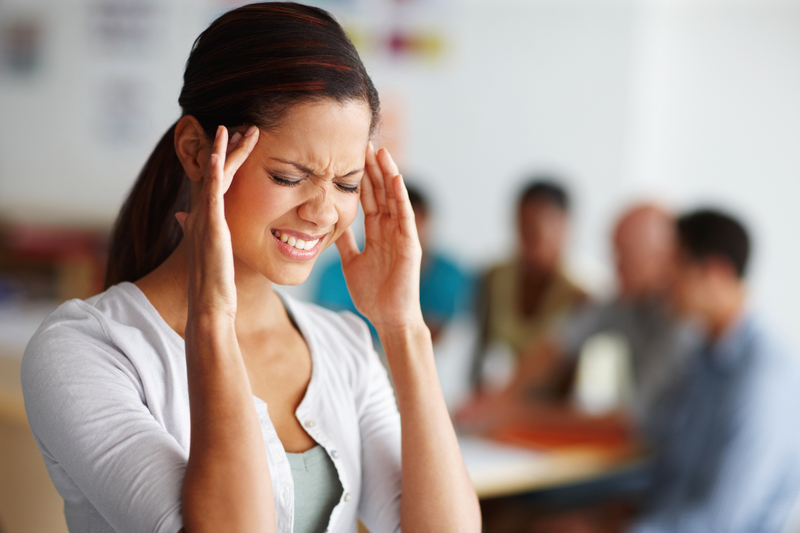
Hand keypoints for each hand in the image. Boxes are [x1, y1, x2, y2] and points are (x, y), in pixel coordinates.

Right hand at [175, 124, 258, 319]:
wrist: (209, 305)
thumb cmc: (214, 285)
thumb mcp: (208, 253)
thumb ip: (197, 232)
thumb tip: (181, 216)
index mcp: (202, 221)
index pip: (214, 183)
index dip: (222, 161)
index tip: (235, 143)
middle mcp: (199, 215)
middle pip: (213, 173)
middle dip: (226, 149)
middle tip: (240, 127)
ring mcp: (203, 219)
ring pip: (214, 176)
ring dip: (224, 150)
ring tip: (236, 128)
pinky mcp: (210, 226)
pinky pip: (212, 191)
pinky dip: (214, 170)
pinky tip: (218, 152)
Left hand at [335, 143, 423, 331]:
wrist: (388, 318)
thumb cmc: (373, 294)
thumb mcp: (351, 262)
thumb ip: (345, 242)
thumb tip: (332, 225)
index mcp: (377, 233)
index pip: (368, 199)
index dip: (360, 178)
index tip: (350, 156)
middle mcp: (390, 229)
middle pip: (380, 193)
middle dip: (373, 168)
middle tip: (364, 142)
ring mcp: (401, 235)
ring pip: (394, 198)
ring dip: (387, 174)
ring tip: (380, 151)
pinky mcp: (410, 244)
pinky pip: (405, 215)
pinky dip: (400, 196)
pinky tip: (395, 177)